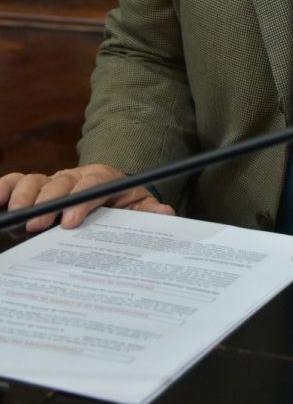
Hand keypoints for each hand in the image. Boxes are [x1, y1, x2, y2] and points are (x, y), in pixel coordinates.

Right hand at [0, 165, 175, 232]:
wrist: (110, 193)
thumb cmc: (122, 204)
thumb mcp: (138, 208)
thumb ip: (149, 213)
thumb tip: (166, 214)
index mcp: (104, 179)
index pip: (92, 185)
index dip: (81, 203)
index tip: (71, 223)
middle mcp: (75, 176)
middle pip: (60, 183)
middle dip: (49, 203)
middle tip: (38, 226)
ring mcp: (53, 181)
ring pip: (35, 180)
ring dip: (24, 197)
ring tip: (15, 218)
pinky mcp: (34, 187)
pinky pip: (15, 181)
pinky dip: (3, 189)